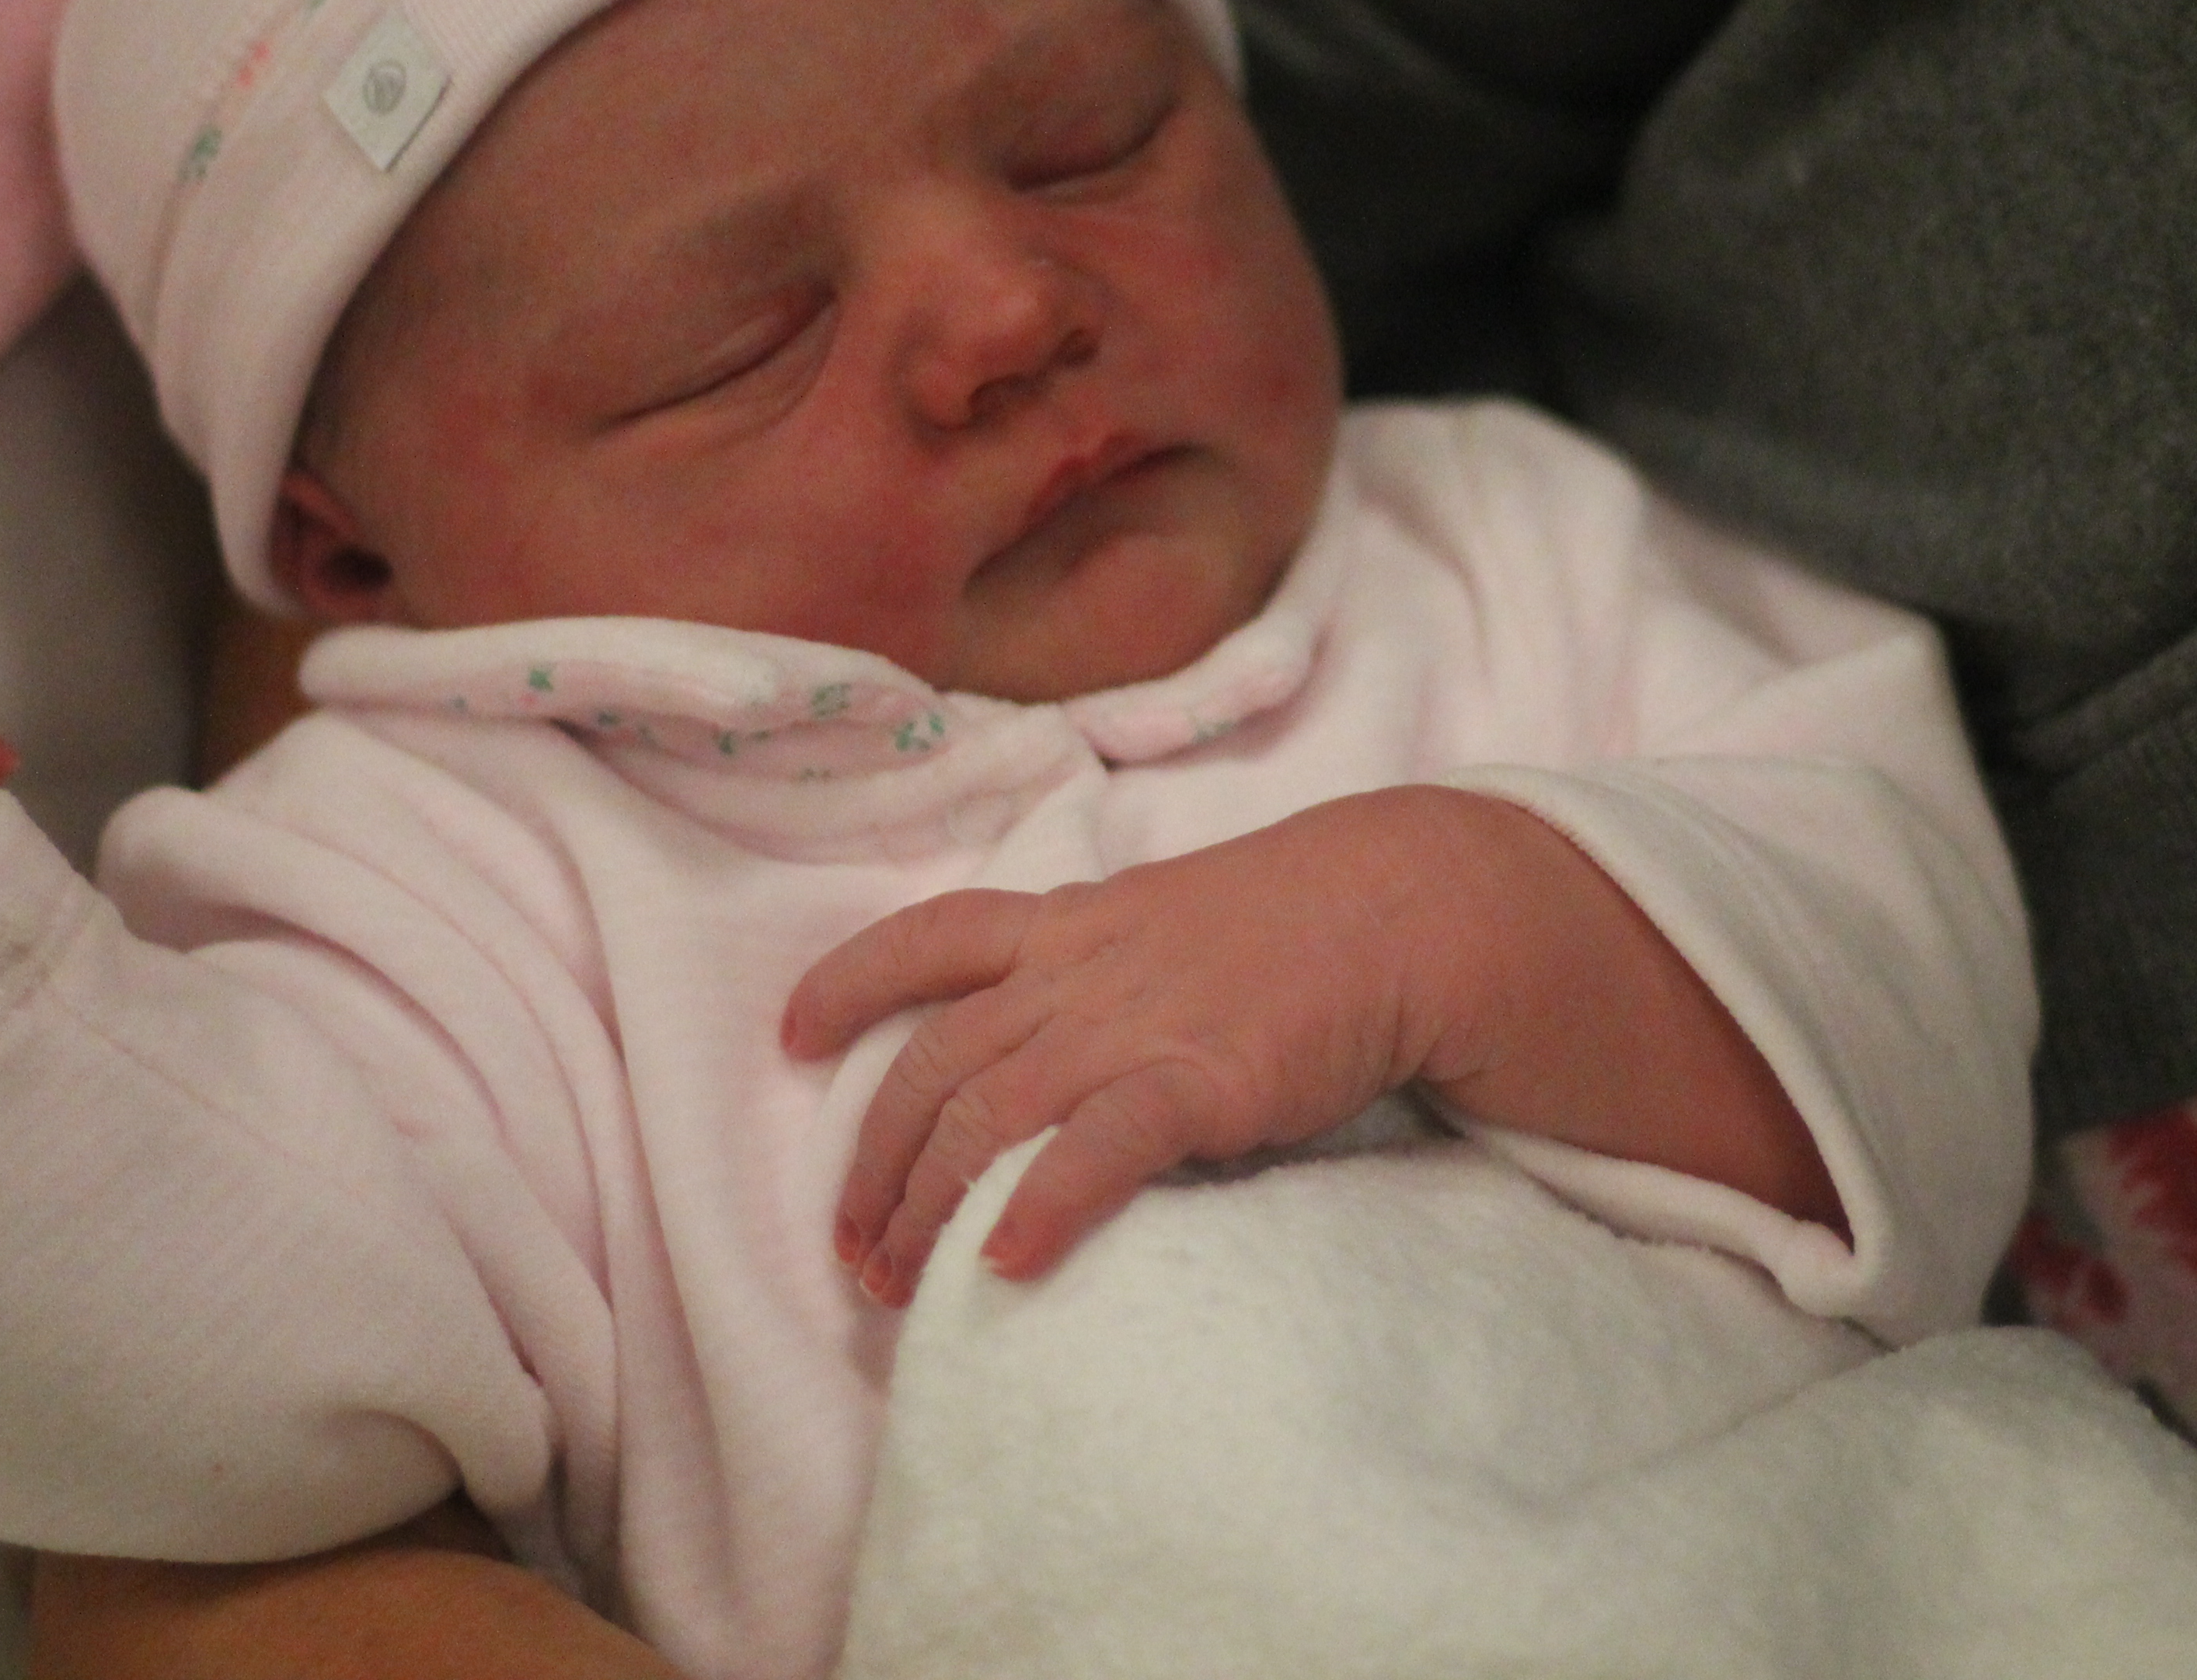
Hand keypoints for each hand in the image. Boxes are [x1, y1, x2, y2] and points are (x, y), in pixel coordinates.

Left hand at [783, 784, 1837, 1306]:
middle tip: (856, 1254)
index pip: (928, 941)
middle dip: (876, 1166)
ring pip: (986, 1117)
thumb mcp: (1172, 918)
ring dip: (927, 1209)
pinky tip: (1007, 1263)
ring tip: (904, 1284)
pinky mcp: (1195, 1080)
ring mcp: (1130, 1024)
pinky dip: (1040, 1206)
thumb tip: (1049, 1032)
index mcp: (1070, 923)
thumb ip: (1101, 964)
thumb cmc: (1295, 924)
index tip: (792, 1037)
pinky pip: (1095, 1150)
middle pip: (933, 1067)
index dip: (846, 984)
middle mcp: (1078, 971)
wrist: (1404, 911)